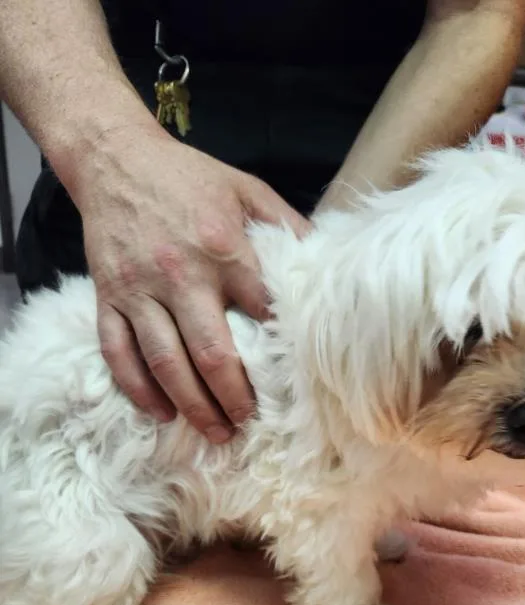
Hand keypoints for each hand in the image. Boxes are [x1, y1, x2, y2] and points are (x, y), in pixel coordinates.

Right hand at [76, 125, 308, 440]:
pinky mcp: (108, 296)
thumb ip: (287, 227)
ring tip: (216, 432)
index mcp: (224, 248)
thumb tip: (324, 266)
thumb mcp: (248, 190)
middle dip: (234, 398)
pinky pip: (118, 353)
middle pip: (212, 354)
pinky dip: (138, 388)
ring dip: (193, 405)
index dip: (278, 354)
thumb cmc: (190, 178)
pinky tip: (160, 412)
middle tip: (249, 423)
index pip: (260, 315)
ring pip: (166, 362)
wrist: (116, 158)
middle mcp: (181, 274)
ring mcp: (139, 289)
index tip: (293, 382)